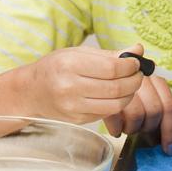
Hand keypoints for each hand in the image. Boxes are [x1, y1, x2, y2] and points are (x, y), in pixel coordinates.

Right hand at [19, 46, 143, 125]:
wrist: (32, 91)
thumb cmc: (57, 67)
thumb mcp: (78, 53)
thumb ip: (110, 54)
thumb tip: (138, 50)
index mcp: (70, 64)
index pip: (112, 68)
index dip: (131, 66)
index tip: (136, 63)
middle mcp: (70, 87)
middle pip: (116, 88)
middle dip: (134, 81)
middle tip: (139, 74)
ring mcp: (73, 107)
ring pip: (115, 104)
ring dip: (130, 95)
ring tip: (131, 85)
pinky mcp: (78, 120)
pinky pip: (106, 113)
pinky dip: (118, 104)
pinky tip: (117, 95)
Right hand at [103, 50, 171, 153]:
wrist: (91, 75)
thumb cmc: (127, 94)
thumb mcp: (150, 102)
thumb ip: (168, 116)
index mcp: (154, 78)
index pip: (168, 106)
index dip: (171, 130)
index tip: (169, 149)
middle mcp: (140, 77)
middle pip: (154, 111)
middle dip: (149, 128)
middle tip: (141, 130)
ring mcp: (121, 83)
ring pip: (136, 115)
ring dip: (133, 128)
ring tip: (127, 127)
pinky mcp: (102, 91)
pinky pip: (115, 117)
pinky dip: (117, 128)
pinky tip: (116, 128)